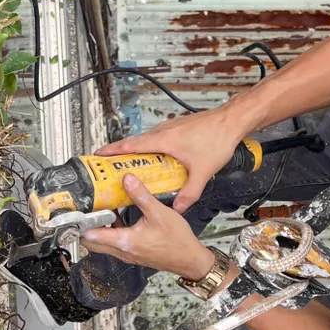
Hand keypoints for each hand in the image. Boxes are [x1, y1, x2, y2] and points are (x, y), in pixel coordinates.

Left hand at [82, 175, 214, 279]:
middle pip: (92, 243)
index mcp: (125, 242)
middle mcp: (122, 251)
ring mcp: (127, 254)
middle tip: (87, 209)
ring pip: (103, 244)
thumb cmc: (177, 241)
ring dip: (99, 229)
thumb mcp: (159, 213)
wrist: (189, 258)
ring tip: (101, 210)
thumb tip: (127, 179)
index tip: (79, 211)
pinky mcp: (133, 253)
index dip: (82, 224)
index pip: (91, 237)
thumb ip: (141, 195)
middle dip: (86, 227)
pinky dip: (111, 232)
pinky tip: (118, 217)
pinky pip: (114, 243)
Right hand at [95, 105, 242, 213]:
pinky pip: (159, 140)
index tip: (98, 155)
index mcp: (163, 140)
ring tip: (132, 167)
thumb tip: (179, 208)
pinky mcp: (179, 128)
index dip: (112, 150)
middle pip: (135, 144)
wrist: (232, 121)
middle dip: (121, 155)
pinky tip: (159, 162)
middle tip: (111, 167)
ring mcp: (171, 128)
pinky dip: (152, 150)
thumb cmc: (217, 139)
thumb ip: (189, 193)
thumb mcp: (202, 172)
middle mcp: (163, 132)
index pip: (130, 145)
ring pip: (148, 142)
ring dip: (138, 153)